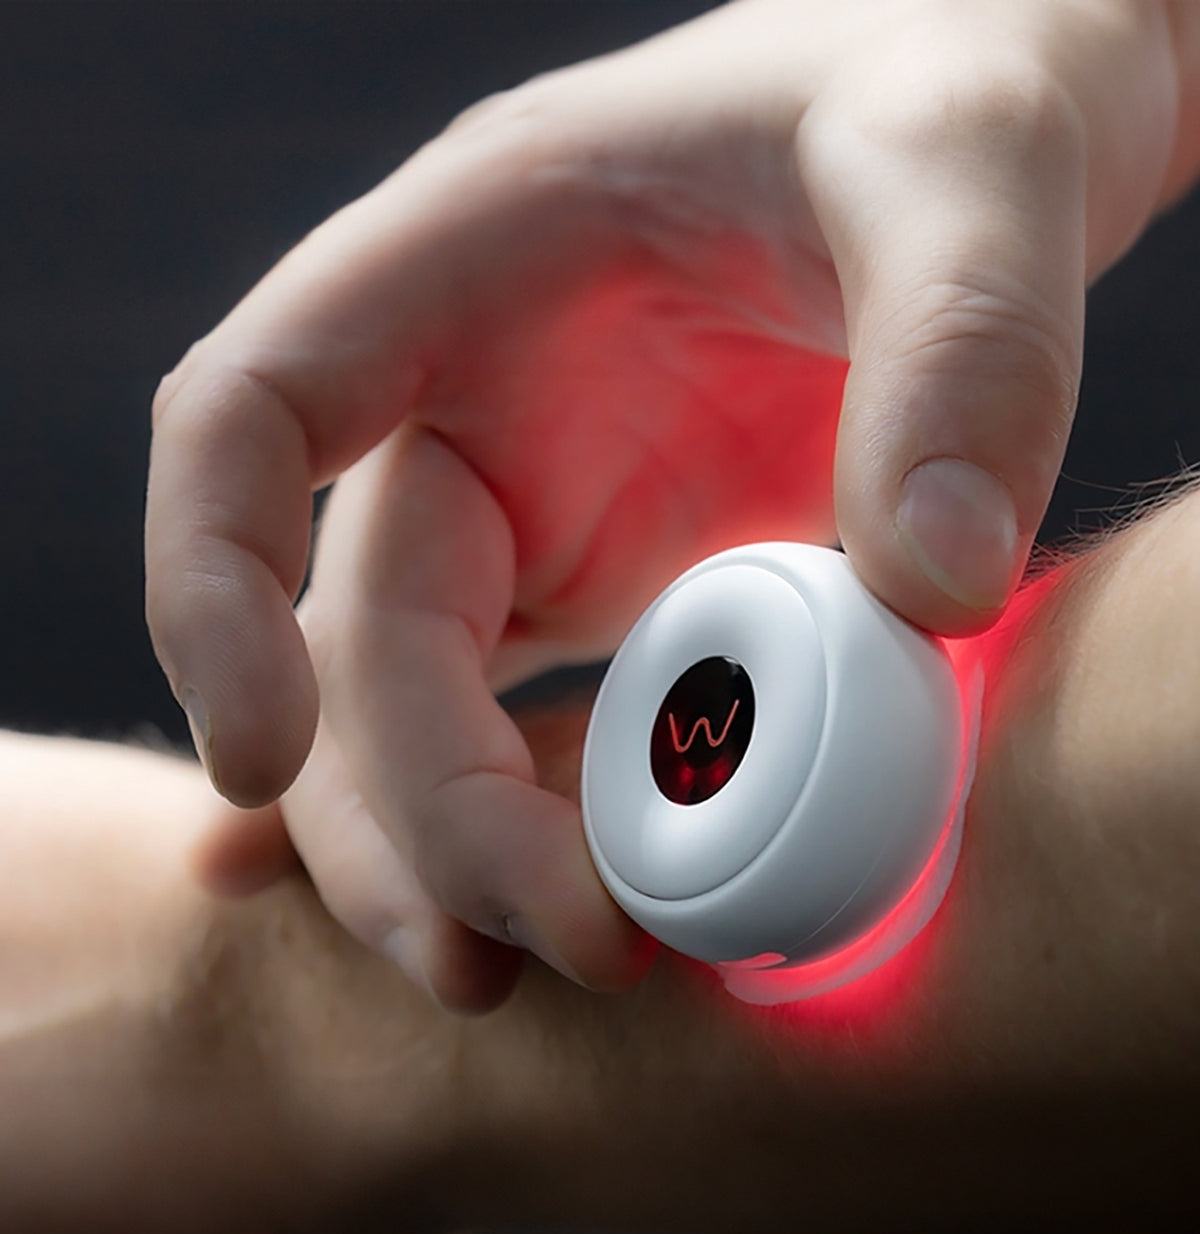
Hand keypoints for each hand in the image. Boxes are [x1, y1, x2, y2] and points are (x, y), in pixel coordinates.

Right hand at [145, 0, 1199, 1007]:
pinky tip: (524, 925)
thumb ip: (962, 355)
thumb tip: (932, 595)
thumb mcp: (971, 169)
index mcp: (472, 264)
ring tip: (543, 969)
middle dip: (419, 813)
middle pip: (354, 638)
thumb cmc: (949, 100)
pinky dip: (520, 834)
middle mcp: (475, 406)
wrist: (987, 143)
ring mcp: (545, 509)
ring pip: (418, 715)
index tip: (259, 758)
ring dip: (452, 859)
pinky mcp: (624, 586)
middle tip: (559, 943)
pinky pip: (534, 730)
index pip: (246, 418)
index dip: (209, 590)